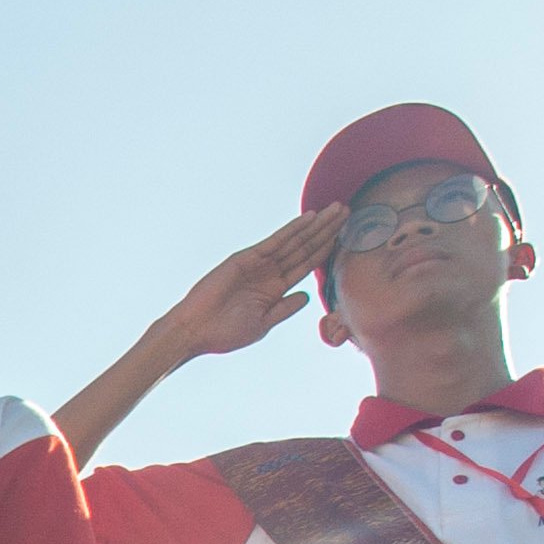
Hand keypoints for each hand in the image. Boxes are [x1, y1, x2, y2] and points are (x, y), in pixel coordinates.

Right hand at [154, 208, 349, 363]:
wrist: (194, 332)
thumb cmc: (224, 334)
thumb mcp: (262, 323)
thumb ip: (285, 308)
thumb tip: (307, 296)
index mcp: (275, 289)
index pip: (307, 264)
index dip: (327, 249)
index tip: (347, 235)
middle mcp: (269, 272)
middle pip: (306, 247)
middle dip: (327, 230)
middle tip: (348, 211)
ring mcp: (258, 264)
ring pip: (295, 240)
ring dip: (316, 225)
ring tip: (337, 209)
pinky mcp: (246, 258)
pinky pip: (275, 241)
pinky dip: (293, 229)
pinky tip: (310, 218)